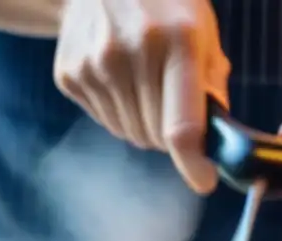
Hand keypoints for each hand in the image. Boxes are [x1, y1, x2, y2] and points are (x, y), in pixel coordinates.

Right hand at [53, 0, 230, 193]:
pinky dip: (118, 111)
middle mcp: (133, 53)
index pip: (183, 125)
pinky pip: (104, 121)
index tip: (203, 182)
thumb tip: (210, 142)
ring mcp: (96, 65)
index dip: (193, 163)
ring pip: (130, 133)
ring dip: (144, 123)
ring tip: (143, 81)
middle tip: (171, 102)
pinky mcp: (70, 74)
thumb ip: (211, 85)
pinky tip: (118, 76)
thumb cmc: (164, 4)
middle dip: (171, 134)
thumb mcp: (201, 29)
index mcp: (179, 40)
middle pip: (157, 137)